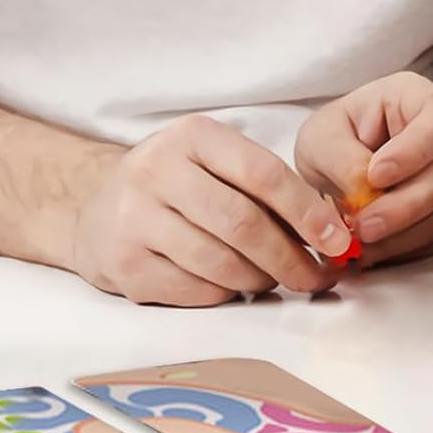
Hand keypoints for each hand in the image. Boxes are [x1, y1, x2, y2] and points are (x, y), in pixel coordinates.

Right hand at [70, 115, 352, 305]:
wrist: (95, 208)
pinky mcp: (126, 265)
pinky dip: (225, 294)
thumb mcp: (212, 163)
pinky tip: (228, 285)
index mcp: (191, 138)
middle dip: (290, 258)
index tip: (337, 240)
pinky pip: (197, 291)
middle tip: (315, 277)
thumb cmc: (173, 187)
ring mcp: (135, 220)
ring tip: (270, 279)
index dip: (307, 212)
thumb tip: (330, 233)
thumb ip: (265, 187)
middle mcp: (157, 172)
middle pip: (243, 225)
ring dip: (260, 280)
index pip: (263, 174)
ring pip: (222, 264)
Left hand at [295, 72, 432, 264]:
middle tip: (364, 224)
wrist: (334, 167)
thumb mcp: (323, 138)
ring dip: (402, 233)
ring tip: (358, 242)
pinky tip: (368, 253)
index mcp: (419, 101)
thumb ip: (343, 158)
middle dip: (404, 204)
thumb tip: (366, 188)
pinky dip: (400, 248)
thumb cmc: (333, 138)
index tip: (376, 175)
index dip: (414, 150)